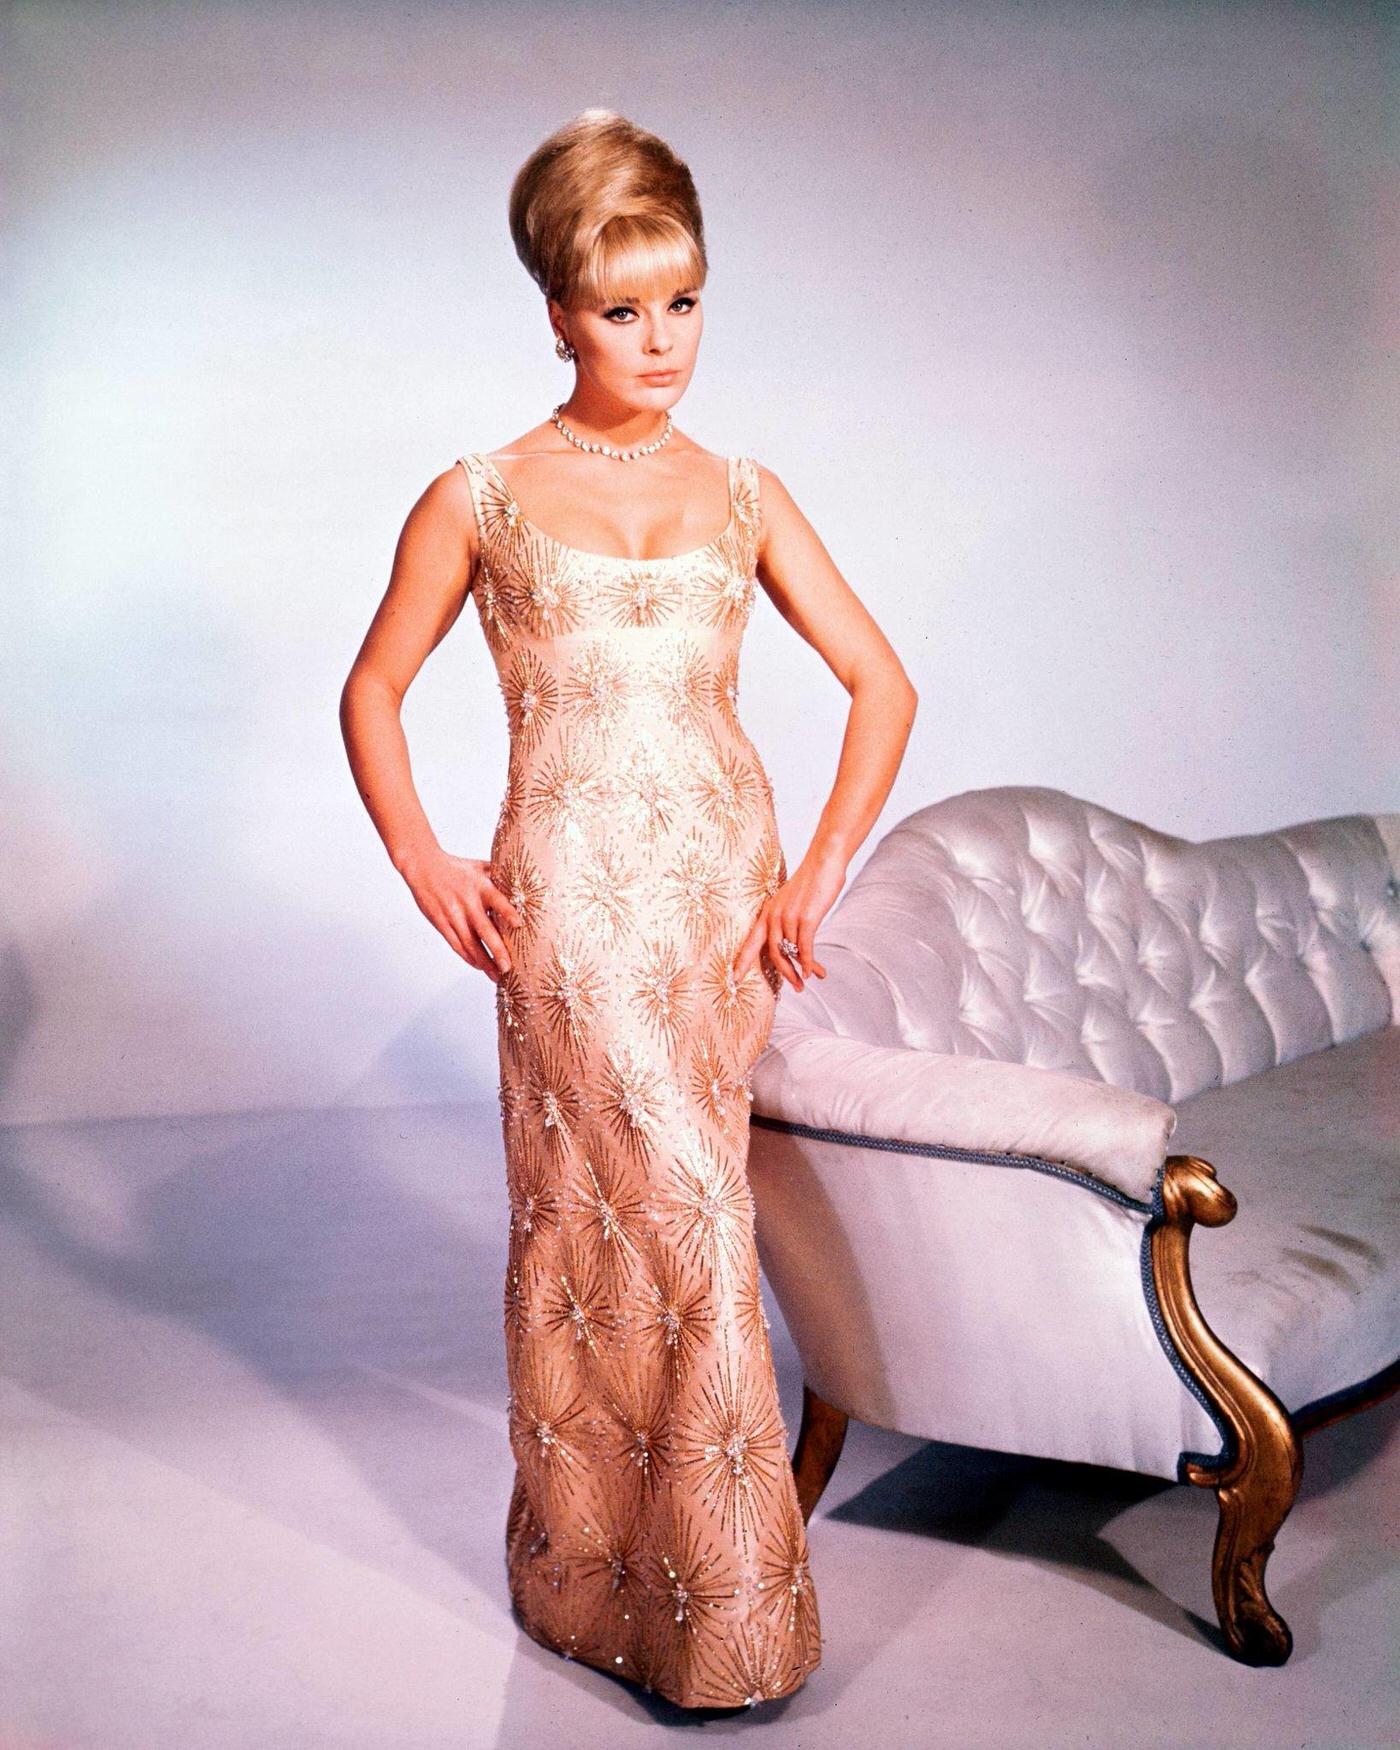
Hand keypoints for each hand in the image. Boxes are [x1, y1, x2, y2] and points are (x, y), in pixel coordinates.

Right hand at [398, 847, 521, 982]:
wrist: (425, 867)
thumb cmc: (458, 867)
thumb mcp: (480, 867)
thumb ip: (500, 876)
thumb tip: (525, 881)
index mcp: (481, 887)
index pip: (497, 900)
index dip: (508, 912)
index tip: (519, 924)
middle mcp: (468, 903)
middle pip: (484, 930)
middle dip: (497, 950)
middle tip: (508, 967)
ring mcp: (454, 915)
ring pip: (470, 943)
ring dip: (484, 961)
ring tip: (496, 975)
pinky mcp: (441, 923)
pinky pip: (456, 944)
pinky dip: (468, 957)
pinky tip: (479, 966)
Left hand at [733, 849, 844, 992]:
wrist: (824, 861)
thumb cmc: (810, 883)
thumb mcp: (791, 902)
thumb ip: (788, 922)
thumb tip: (793, 946)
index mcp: (768, 912)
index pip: (751, 941)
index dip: (743, 961)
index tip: (735, 978)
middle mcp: (774, 916)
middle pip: (774, 954)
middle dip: (785, 974)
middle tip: (796, 988)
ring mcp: (789, 917)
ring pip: (793, 953)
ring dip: (804, 969)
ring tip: (814, 977)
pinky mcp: (806, 919)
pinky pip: (805, 948)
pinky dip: (809, 963)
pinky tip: (815, 973)